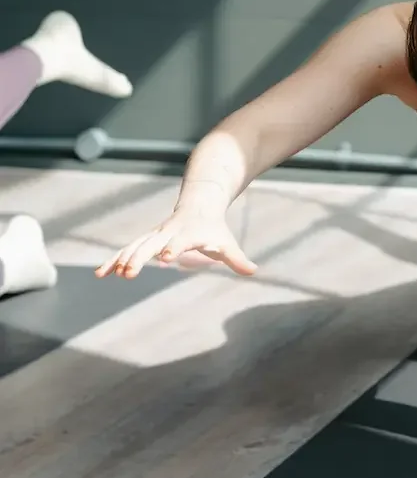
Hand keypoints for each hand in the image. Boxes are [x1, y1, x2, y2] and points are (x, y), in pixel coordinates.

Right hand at [95, 211, 257, 279]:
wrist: (200, 203)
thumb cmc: (213, 228)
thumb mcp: (226, 243)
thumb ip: (237, 258)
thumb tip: (254, 270)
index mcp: (188, 233)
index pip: (180, 242)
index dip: (173, 249)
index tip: (165, 258)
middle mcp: (168, 232)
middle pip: (151, 244)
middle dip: (139, 257)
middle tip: (129, 272)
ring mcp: (155, 235)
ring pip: (135, 246)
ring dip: (121, 259)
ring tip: (109, 274)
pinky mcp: (147, 240)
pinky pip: (127, 249)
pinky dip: (114, 260)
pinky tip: (101, 273)